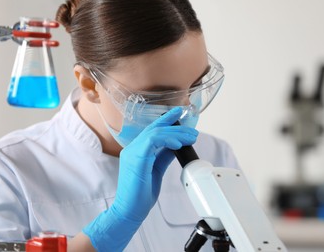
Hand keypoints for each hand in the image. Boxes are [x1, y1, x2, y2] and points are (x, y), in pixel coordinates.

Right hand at [83, 107, 198, 250]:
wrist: (129, 210)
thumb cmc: (140, 194)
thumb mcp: (157, 170)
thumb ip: (164, 156)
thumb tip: (176, 146)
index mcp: (137, 151)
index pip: (152, 130)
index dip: (166, 119)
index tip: (180, 113)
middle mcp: (132, 148)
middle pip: (155, 128)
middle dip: (177, 127)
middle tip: (193, 132)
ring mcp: (132, 152)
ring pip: (155, 132)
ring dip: (176, 133)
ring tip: (190, 138)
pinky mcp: (135, 158)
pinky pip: (152, 141)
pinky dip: (167, 140)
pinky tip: (178, 145)